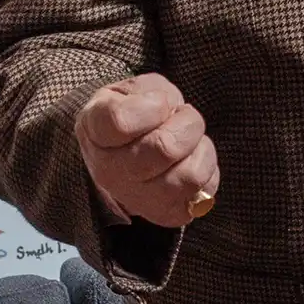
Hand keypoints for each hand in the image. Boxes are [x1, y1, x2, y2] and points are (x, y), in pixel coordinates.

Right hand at [75, 73, 219, 227]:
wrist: (127, 150)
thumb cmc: (134, 112)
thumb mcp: (133, 88)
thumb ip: (148, 92)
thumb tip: (167, 110)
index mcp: (95, 131)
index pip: (122, 121)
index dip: (154, 103)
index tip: (159, 101)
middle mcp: (110, 172)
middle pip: (164, 148)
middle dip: (187, 122)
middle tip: (181, 116)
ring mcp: (138, 198)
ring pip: (190, 175)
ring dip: (199, 147)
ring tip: (188, 139)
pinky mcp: (168, 214)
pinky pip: (205, 192)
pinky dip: (208, 170)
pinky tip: (190, 159)